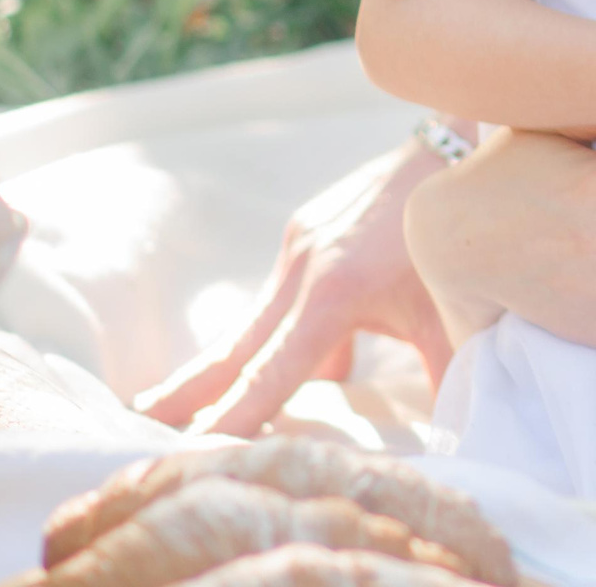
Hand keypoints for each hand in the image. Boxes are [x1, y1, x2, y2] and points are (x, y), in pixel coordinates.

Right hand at [136, 141, 454, 437]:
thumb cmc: (456, 236)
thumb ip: (442, 371)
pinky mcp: (306, 229)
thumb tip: (449, 431)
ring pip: (255, 318)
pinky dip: (277, 329)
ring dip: (228, 361)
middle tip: (139, 420)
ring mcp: (299, 244)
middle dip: (191, 389)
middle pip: (236, 346)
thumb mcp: (453, 309)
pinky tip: (315, 364)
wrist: (456, 148)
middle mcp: (302, 269)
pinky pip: (283, 293)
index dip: (235, 416)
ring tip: (185, 400)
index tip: (192, 448)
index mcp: (334, 294)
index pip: (273, 372)